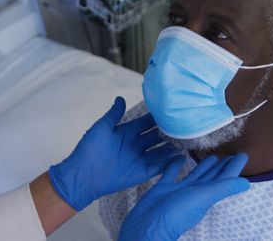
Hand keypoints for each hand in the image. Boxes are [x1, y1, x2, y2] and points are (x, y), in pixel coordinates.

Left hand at [48, 97, 179, 210]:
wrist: (83, 175)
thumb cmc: (90, 149)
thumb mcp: (102, 128)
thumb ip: (114, 114)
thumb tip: (120, 98)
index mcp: (127, 132)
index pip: (146, 123)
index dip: (158, 117)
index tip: (172, 110)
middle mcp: (136, 144)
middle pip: (156, 136)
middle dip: (169, 131)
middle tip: (185, 125)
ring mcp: (140, 159)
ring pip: (160, 151)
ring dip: (172, 147)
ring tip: (188, 141)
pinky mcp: (142, 173)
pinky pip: (159, 166)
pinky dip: (170, 163)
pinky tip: (182, 157)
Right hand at [119, 154, 249, 240]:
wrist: (149, 224)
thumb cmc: (178, 212)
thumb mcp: (204, 197)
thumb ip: (224, 188)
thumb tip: (247, 183)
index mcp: (206, 194)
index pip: (225, 178)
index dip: (234, 167)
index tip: (243, 155)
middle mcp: (195, 192)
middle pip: (212, 176)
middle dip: (221, 165)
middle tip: (229, 152)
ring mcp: (179, 190)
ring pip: (194, 174)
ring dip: (202, 165)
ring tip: (210, 154)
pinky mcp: (163, 188)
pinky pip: (171, 174)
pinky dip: (176, 165)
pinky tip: (179, 157)